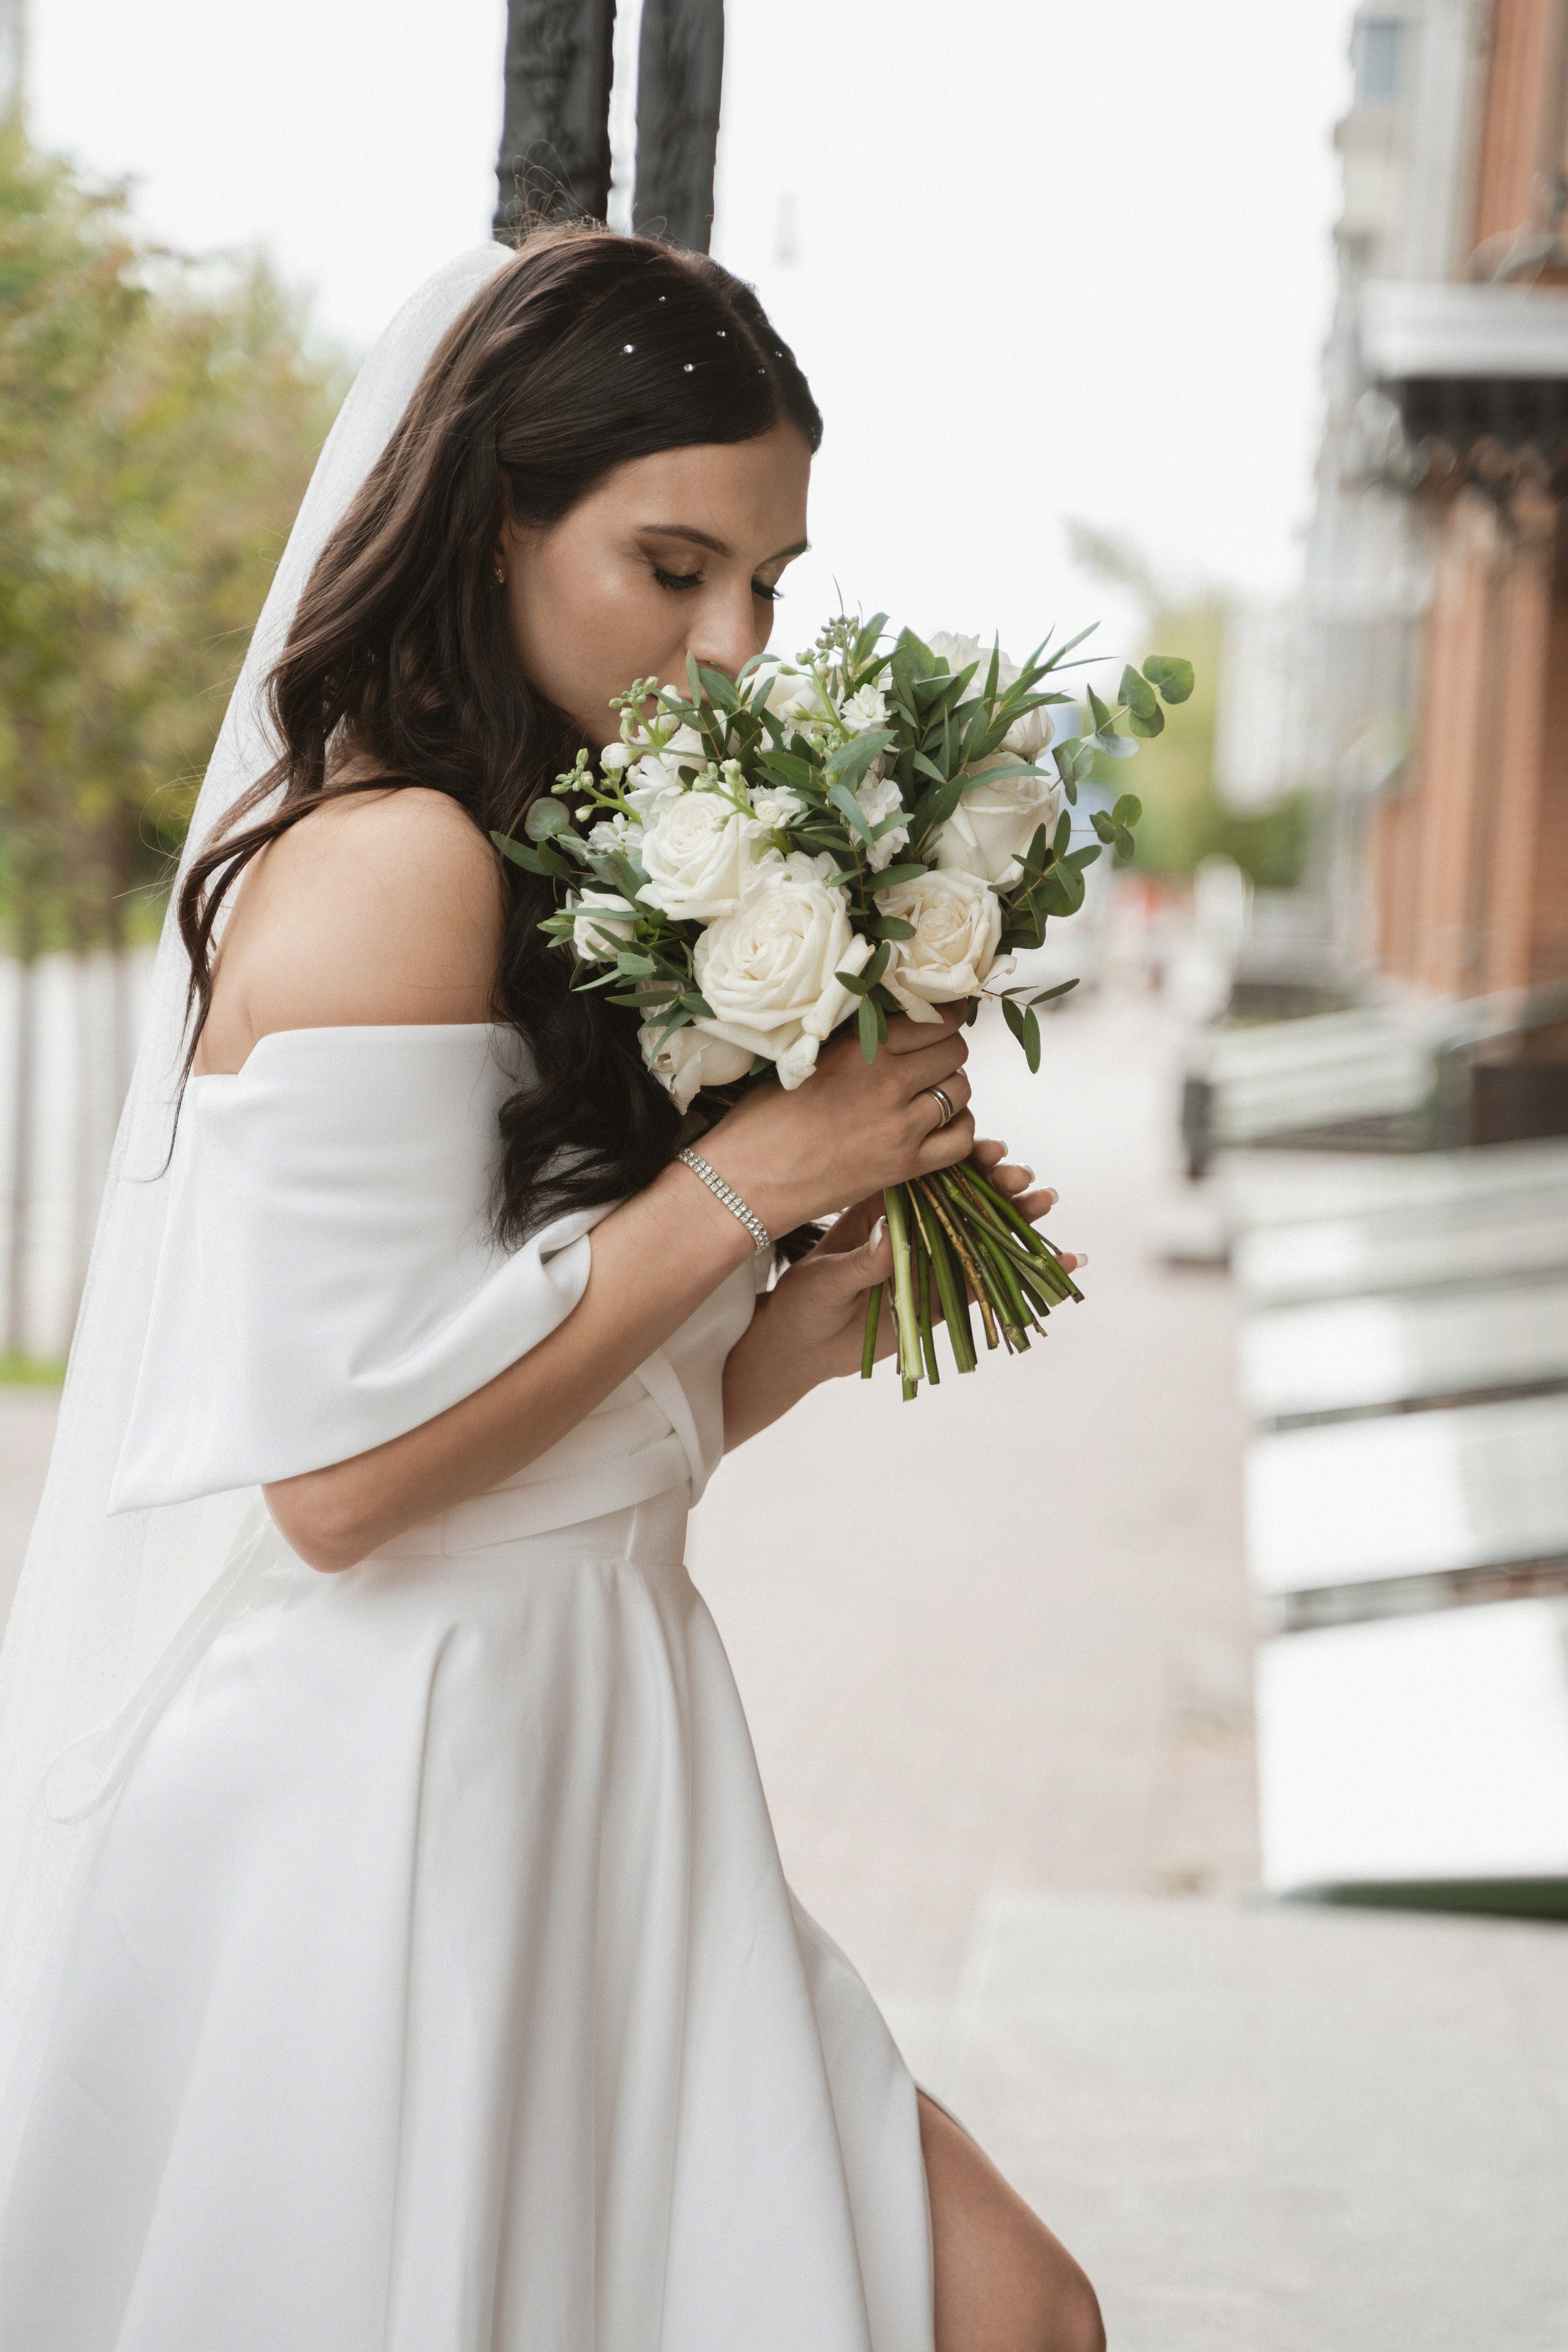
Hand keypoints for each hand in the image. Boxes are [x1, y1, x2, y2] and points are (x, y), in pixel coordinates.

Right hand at [696, 1007, 977, 1240]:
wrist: (745, 1179)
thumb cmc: (761, 1120)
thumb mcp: (807, 1060)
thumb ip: (856, 1044)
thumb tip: (892, 1029)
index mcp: (862, 1048)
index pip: (933, 1018)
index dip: (944, 1016)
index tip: (943, 1016)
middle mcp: (889, 1081)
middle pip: (954, 1050)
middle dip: (946, 1051)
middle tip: (929, 1060)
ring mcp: (902, 1125)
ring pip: (961, 1091)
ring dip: (951, 1089)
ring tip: (929, 1095)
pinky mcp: (905, 1166)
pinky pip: (961, 1140)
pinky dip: (959, 1130)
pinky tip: (940, 1128)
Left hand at [720, 1138, 1081, 1444]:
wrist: (801, 1347)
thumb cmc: (803, 1301)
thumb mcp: (825, 1278)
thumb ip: (863, 1261)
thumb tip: (894, 1239)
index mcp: (885, 1206)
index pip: (931, 1174)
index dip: (964, 1159)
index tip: (989, 1150)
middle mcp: (917, 1227)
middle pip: (966, 1198)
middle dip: (997, 1184)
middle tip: (1023, 1178)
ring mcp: (934, 1261)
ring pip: (983, 1234)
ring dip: (1017, 1218)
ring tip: (1046, 1202)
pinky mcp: (947, 1299)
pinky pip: (990, 1283)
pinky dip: (1024, 1273)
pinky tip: (1062, 1261)